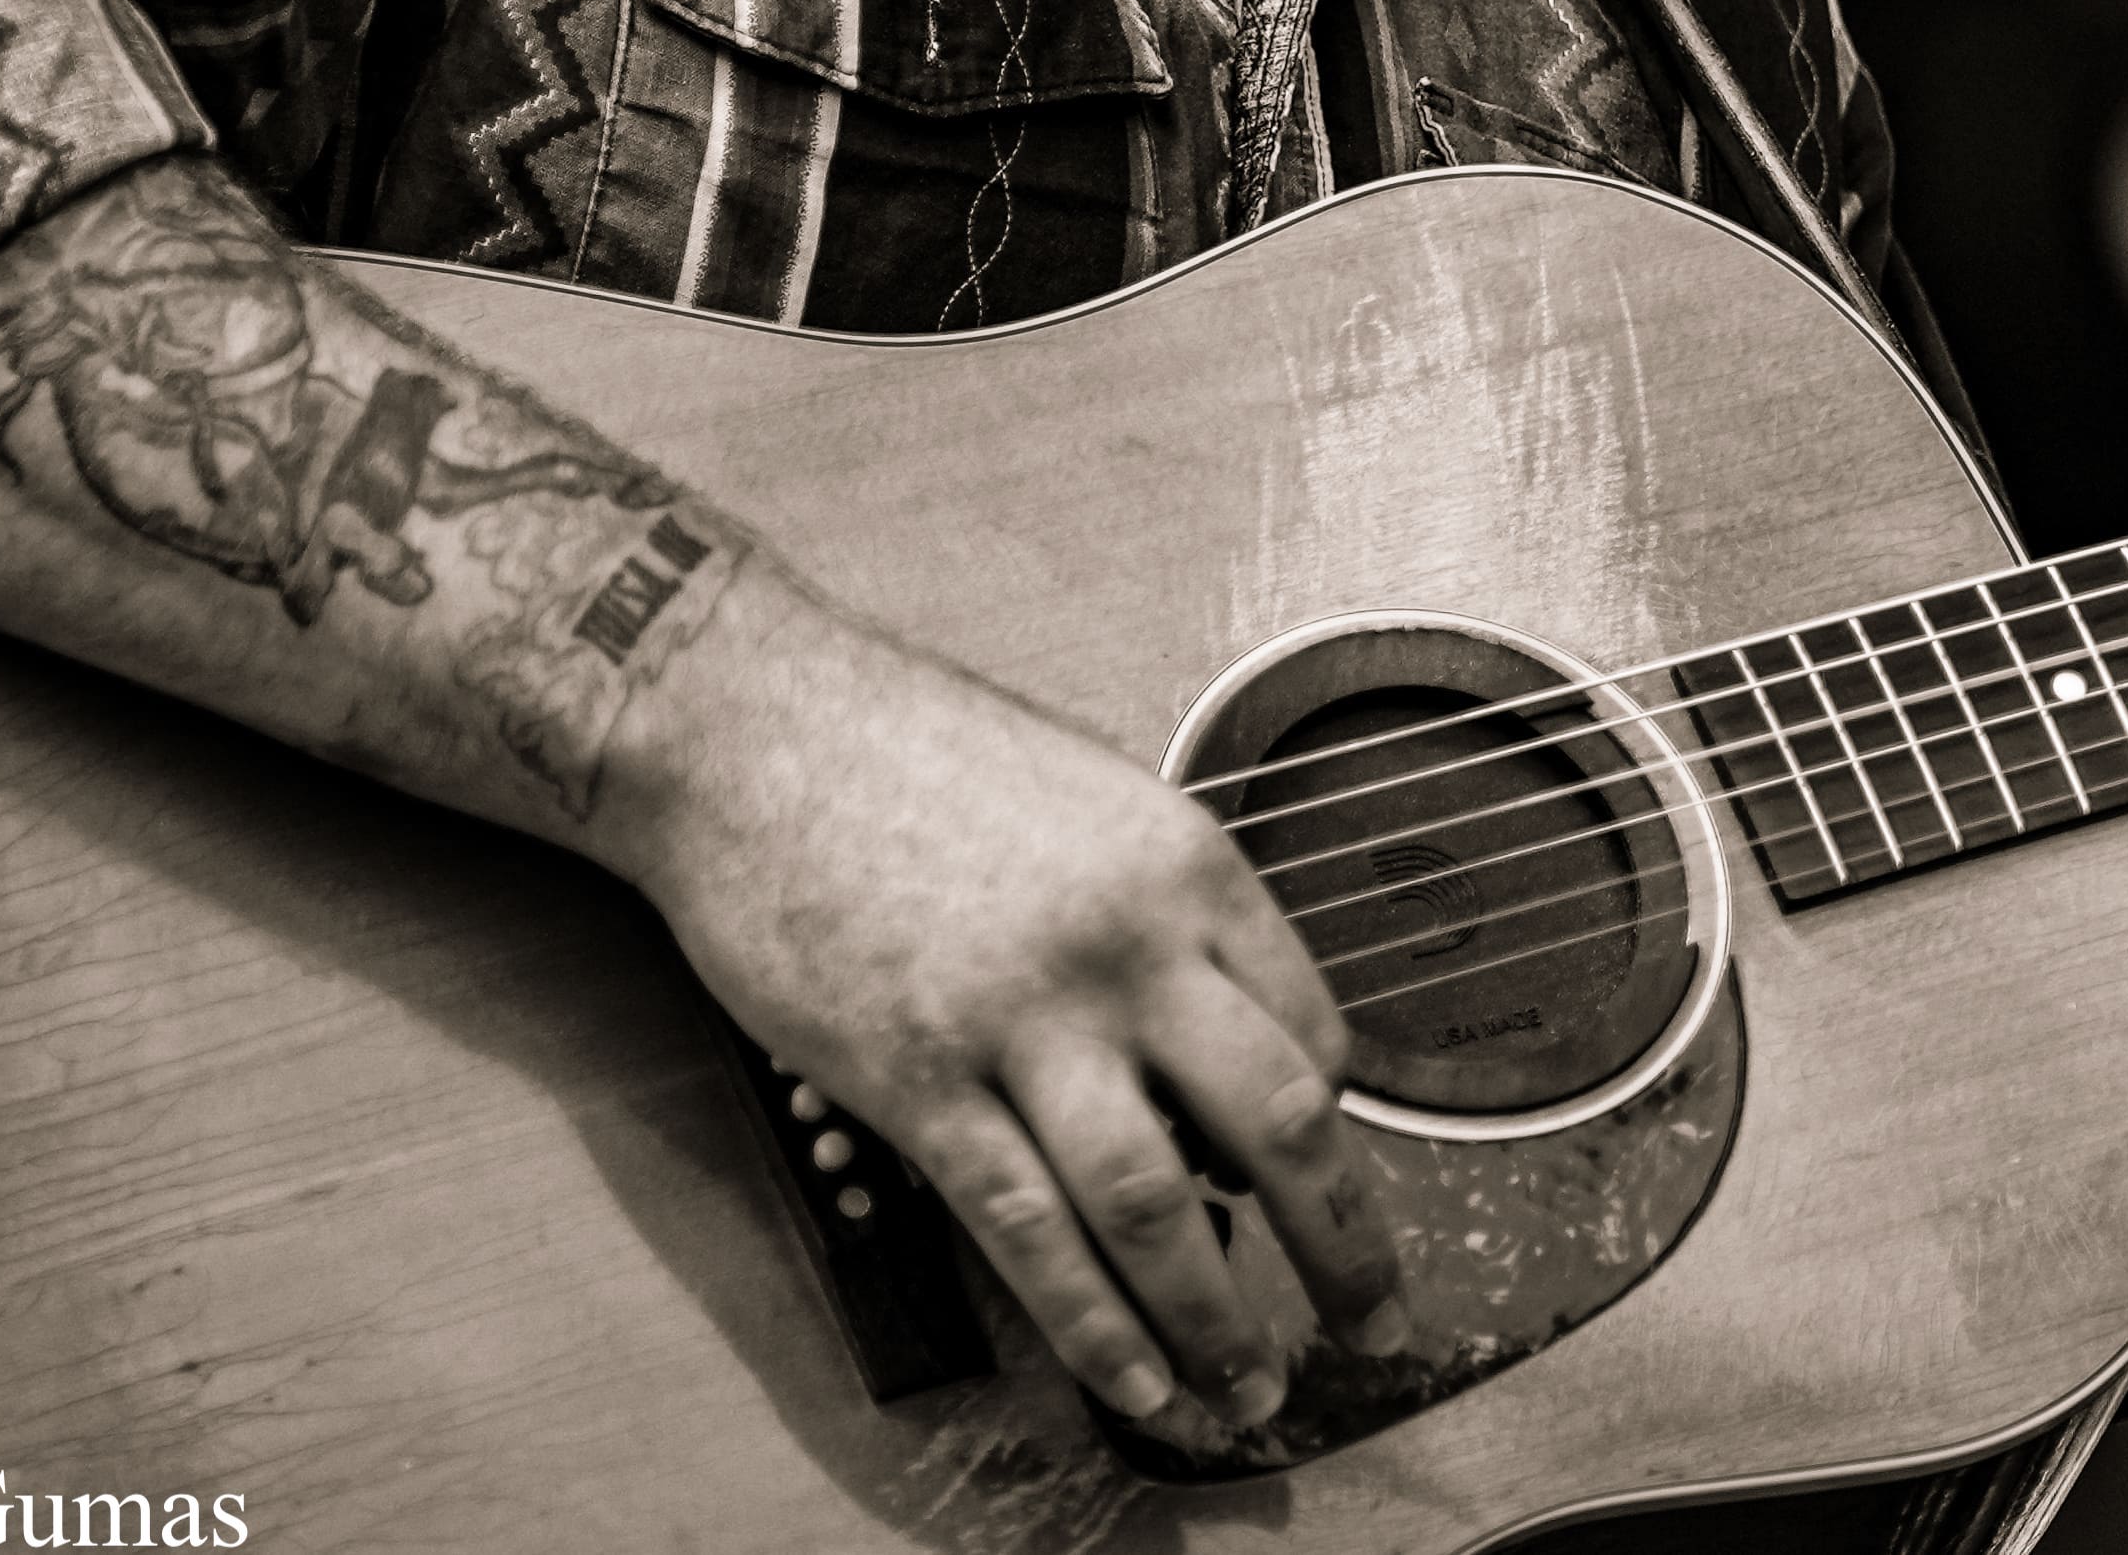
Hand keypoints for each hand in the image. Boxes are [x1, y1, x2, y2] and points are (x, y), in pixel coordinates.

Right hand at [599, 584, 1395, 1431]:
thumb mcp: (1092, 804)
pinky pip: (1028, 1231)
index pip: (1314, 1035)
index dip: (1329, 1134)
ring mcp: (1023, 1019)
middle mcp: (1131, 946)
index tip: (1316, 1190)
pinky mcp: (916, 1081)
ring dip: (1219, 1324)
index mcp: (1191, 867)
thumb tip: (1203, 1057)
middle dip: (1345, 1248)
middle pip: (1281, 1124)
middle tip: (1379, 1330)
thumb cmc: (916, 754)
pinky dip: (1094, 1325)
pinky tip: (1137, 1383)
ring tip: (1253, 1401)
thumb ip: (1161, 922)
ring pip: (1159, 1207)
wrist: (748, 725)